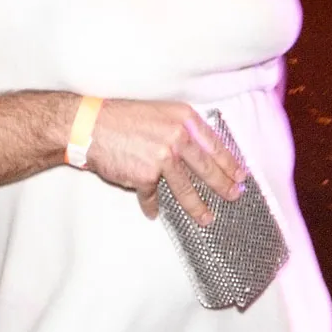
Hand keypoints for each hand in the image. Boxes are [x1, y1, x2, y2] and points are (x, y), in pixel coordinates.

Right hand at [87, 100, 245, 225]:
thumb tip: (197, 151)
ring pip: (186, 189)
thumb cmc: (122, 117)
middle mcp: (176, 137)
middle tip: (234, 196)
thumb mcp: (158, 112)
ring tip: (206, 218)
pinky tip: (154, 211)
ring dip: (197, 206)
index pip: (214, 143)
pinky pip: (153, 196)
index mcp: (182, 118)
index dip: (229, 161)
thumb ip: (179, 128)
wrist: (90, 124)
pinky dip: (152, 206)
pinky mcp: (146, 176)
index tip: (240, 174)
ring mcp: (162, 158)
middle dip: (223, 185)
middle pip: (206, 168)